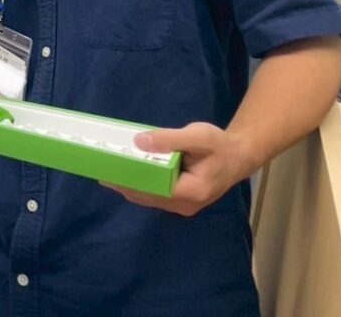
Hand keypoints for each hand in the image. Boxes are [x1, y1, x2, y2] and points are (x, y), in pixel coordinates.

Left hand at [104, 122, 255, 216]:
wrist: (240, 155)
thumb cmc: (220, 145)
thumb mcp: (197, 136)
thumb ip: (169, 139)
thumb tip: (138, 141)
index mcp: (191, 191)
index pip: (152, 189)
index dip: (128, 181)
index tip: (107, 171)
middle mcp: (186, 204)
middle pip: (147, 197)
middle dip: (124, 184)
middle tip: (100, 169)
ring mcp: (183, 205)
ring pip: (149, 198)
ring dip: (129, 186)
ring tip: (106, 171)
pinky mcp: (180, 200)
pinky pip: (154, 195)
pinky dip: (139, 185)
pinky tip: (125, 174)